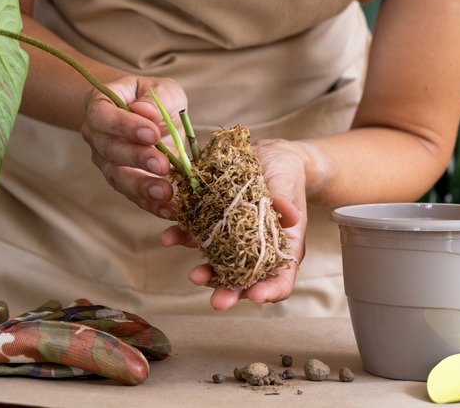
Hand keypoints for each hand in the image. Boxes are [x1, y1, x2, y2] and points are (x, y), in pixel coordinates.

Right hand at [81, 76, 187, 217]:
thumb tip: (146, 111)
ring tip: (165, 192)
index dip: (124, 125)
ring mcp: (107, 162)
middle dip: (137, 158)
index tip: (151, 133)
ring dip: (142, 187)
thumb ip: (156, 99)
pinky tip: (168, 209)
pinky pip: (133, 196)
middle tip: (162, 165)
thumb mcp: (162, 90)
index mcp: (101, 105)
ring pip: (118, 177)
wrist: (155, 118)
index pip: (102, 116)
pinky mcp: (124, 182)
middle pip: (110, 149)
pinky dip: (151, 205)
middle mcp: (97, 136)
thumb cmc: (156, 99)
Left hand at [181, 138, 309, 309]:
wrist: (267, 157)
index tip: (257, 296)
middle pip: (245, 280)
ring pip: (218, 264)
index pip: (281, 280)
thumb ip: (285, 202)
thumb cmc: (286, 175)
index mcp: (282, 248)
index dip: (270, 290)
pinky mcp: (211, 223)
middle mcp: (255, 250)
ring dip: (205, 273)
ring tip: (194, 276)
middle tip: (218, 302)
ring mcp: (231, 239)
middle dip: (230, 291)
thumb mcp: (288, 186)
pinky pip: (194, 235)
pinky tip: (169, 237)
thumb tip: (290, 216)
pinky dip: (181, 237)